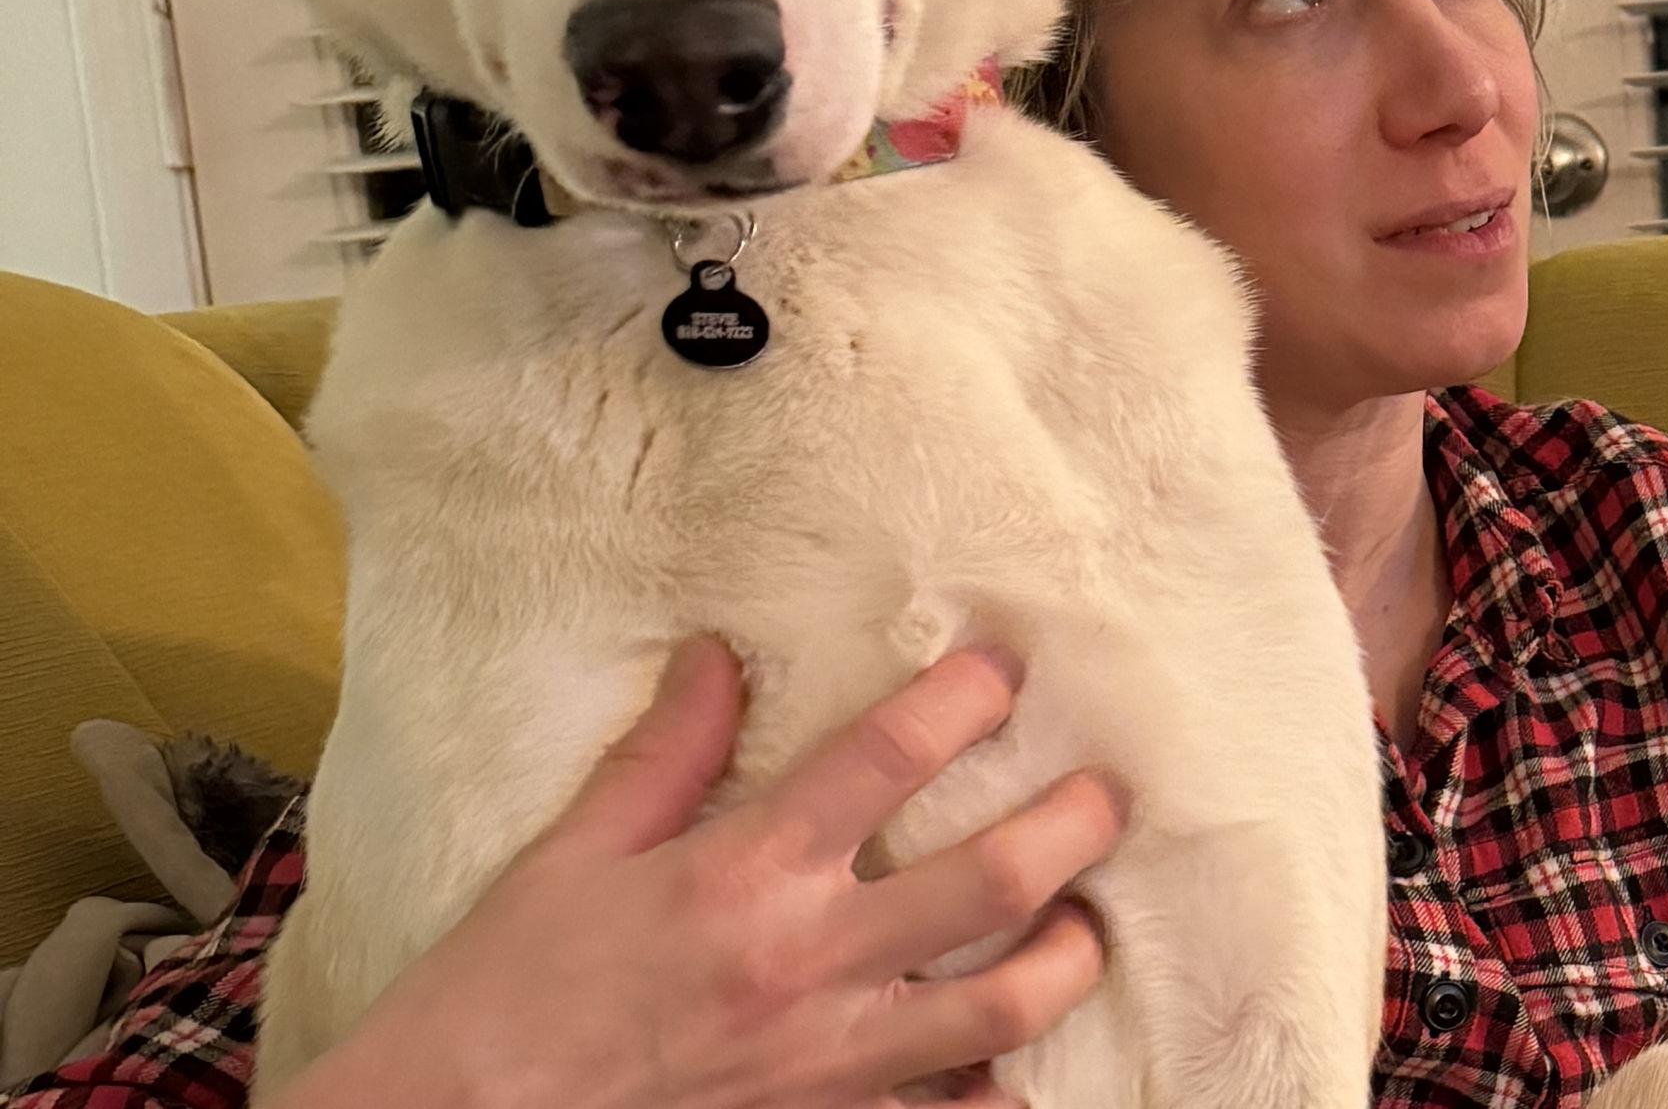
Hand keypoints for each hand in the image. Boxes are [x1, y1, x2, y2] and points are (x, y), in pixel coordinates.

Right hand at [280, 636, 1125, 1108]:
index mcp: (749, 873)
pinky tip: (1014, 1071)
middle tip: (1108, 794)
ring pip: (1000, 1013)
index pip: (888, 759)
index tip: (1006, 665)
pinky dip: (991, 1099)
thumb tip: (718, 656)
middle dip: (1069, 827)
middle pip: (988, 883)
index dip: (962, 698)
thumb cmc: (506, 996)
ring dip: (1065, 961)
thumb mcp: (576, 854)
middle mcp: (810, 964)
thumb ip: (666, 754)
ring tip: (1089, 925)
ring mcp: (828, 1067)